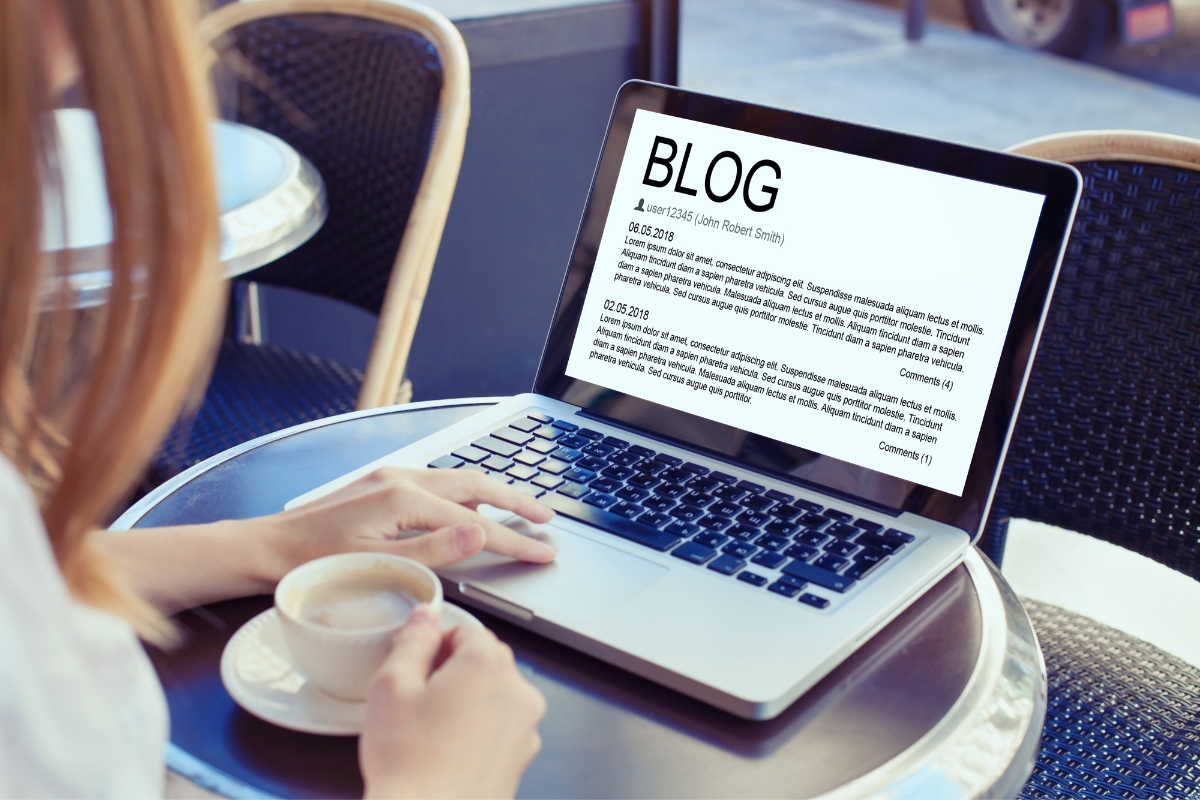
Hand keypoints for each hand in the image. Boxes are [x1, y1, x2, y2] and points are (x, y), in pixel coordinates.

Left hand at [265, 467, 556, 580]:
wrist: (265, 548)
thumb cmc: (313, 563)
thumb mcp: (378, 565)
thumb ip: (434, 550)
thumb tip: (481, 531)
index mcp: (403, 498)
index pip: (476, 522)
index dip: (514, 540)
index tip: (544, 551)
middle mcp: (401, 478)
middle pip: (476, 484)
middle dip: (516, 500)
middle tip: (547, 518)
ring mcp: (390, 478)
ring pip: (458, 480)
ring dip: (493, 494)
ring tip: (520, 510)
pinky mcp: (382, 485)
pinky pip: (437, 483)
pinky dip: (464, 495)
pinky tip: (470, 508)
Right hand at [360, 606, 545, 798]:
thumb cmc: (408, 763)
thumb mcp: (392, 685)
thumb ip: (413, 640)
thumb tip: (425, 617)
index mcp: (489, 664)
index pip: (466, 630)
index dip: (435, 646)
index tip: (416, 669)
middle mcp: (517, 692)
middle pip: (484, 661)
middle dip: (452, 672)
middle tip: (417, 702)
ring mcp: (525, 728)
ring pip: (493, 696)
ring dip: (467, 702)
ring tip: (430, 732)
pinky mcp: (522, 759)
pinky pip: (499, 729)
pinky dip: (478, 732)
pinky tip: (447, 753)